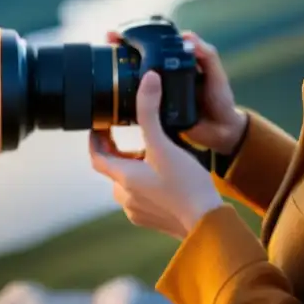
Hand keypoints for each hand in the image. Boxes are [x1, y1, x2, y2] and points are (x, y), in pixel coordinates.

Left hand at [89, 71, 223, 239]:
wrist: (207, 224)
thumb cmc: (186, 185)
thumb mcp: (166, 144)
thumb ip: (151, 112)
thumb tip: (148, 79)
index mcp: (123, 178)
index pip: (96, 155)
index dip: (95, 138)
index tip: (102, 123)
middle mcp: (125, 197)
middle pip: (113, 167)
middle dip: (120, 149)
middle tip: (133, 132)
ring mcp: (137, 210)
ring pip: (128, 182)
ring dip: (136, 165)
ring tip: (153, 151)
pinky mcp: (151, 218)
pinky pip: (142, 195)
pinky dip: (148, 181)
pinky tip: (166, 174)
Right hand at [105, 30, 247, 155]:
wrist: (222, 132)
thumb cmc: (221, 99)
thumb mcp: (216, 74)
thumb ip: (207, 55)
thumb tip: (188, 36)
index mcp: (177, 64)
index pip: (154, 46)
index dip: (137, 36)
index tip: (123, 31)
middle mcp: (164, 77)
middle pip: (138, 60)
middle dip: (121, 49)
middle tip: (109, 40)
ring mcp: (158, 94)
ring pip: (134, 80)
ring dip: (119, 71)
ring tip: (106, 61)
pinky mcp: (155, 113)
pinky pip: (138, 104)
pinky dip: (126, 98)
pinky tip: (113, 93)